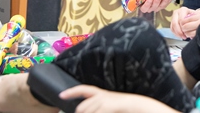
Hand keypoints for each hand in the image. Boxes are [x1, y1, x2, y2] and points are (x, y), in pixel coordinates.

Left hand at [59, 85, 177, 112]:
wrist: (138, 106)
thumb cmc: (124, 108)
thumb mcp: (110, 104)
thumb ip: (100, 106)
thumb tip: (85, 110)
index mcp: (101, 93)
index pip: (84, 89)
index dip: (72, 92)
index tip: (61, 95)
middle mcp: (101, 95)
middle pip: (81, 108)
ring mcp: (103, 101)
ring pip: (86, 112)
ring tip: (105, 110)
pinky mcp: (106, 106)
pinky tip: (100, 112)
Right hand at [137, 0, 176, 12]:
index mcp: (143, 4)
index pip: (144, 8)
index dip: (146, 5)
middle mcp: (150, 7)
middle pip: (153, 7)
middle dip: (157, 1)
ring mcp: (157, 7)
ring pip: (161, 6)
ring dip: (164, 1)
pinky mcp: (163, 5)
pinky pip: (167, 4)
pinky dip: (169, 0)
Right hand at [170, 7, 199, 38]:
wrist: (193, 15)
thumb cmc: (195, 16)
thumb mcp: (196, 18)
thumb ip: (194, 23)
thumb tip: (192, 34)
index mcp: (183, 10)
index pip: (181, 20)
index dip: (183, 27)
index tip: (187, 32)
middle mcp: (177, 12)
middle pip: (175, 23)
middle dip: (179, 32)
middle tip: (184, 37)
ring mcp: (173, 16)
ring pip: (172, 26)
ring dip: (177, 33)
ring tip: (183, 37)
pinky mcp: (172, 21)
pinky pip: (172, 28)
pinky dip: (175, 33)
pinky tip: (180, 36)